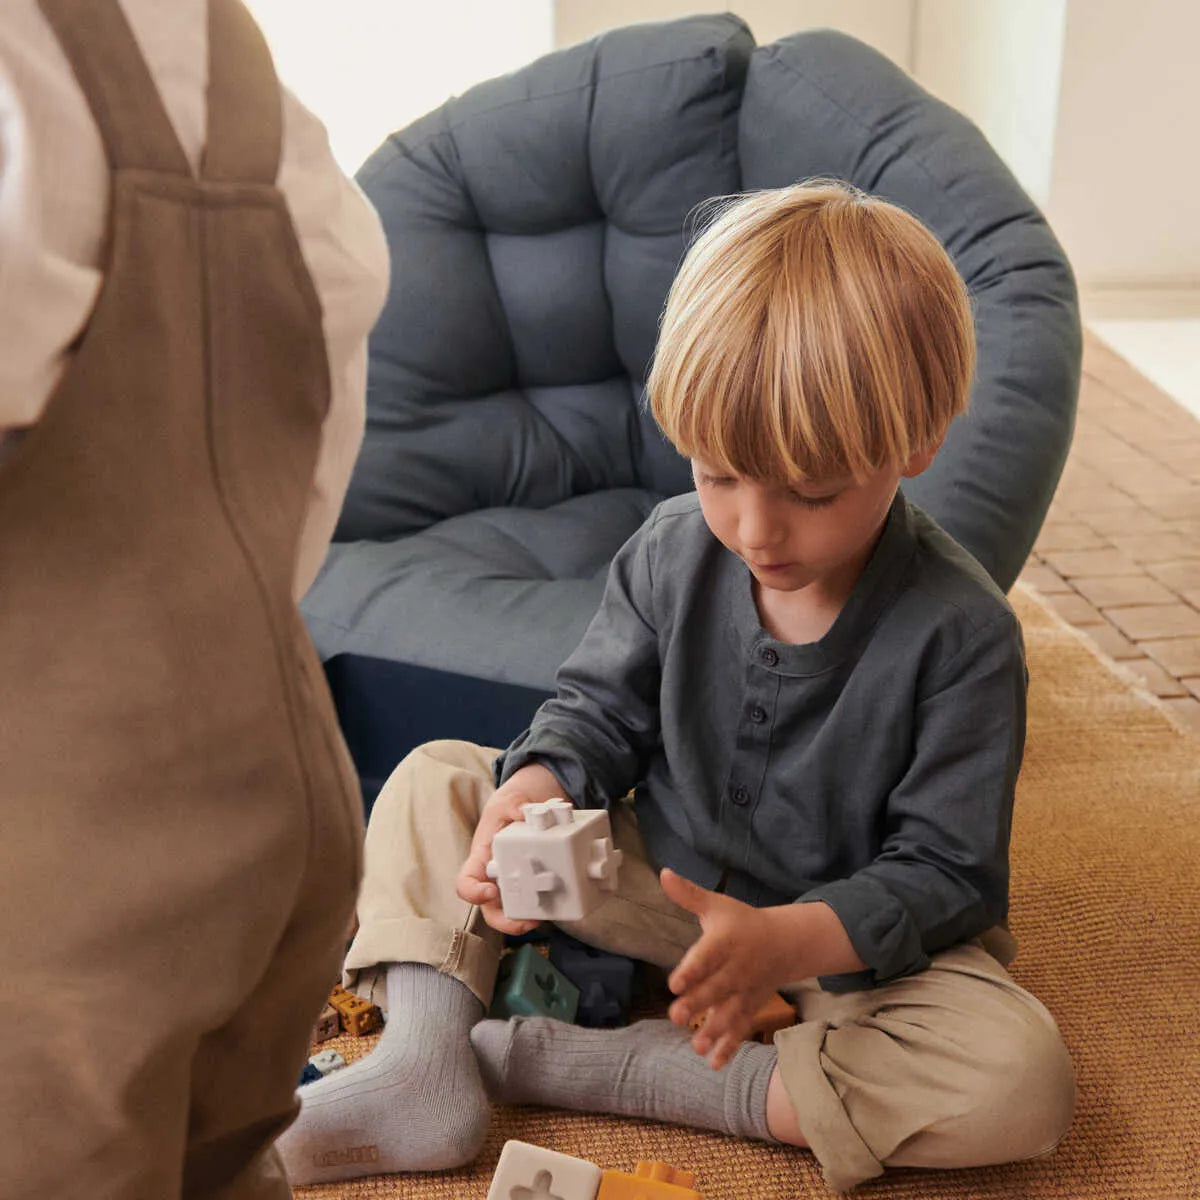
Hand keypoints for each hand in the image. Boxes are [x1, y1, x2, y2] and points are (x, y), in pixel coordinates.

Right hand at [455, 763, 564, 935]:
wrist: (533, 800)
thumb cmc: (512, 804)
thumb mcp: (508, 799)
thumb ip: (513, 805)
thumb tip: (524, 812)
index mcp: (482, 858)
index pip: (466, 882)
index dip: (473, 892)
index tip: (490, 891)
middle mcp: (496, 875)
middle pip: (492, 909)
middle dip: (508, 921)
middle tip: (528, 920)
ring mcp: (516, 880)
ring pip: (517, 909)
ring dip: (530, 917)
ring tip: (548, 915)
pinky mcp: (537, 880)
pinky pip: (540, 898)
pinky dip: (549, 904)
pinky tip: (564, 901)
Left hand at [661, 868, 788, 1069]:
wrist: (783, 943)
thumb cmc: (741, 922)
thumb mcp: (717, 904)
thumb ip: (689, 894)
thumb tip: (663, 873)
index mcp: (725, 941)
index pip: (707, 956)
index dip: (692, 970)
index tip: (674, 983)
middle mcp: (736, 968)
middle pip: (716, 989)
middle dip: (698, 1004)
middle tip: (676, 1017)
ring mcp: (745, 991)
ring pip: (729, 1013)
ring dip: (714, 1031)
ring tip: (696, 1046)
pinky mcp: (752, 1008)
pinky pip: (742, 1028)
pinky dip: (730, 1046)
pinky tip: (714, 1064)